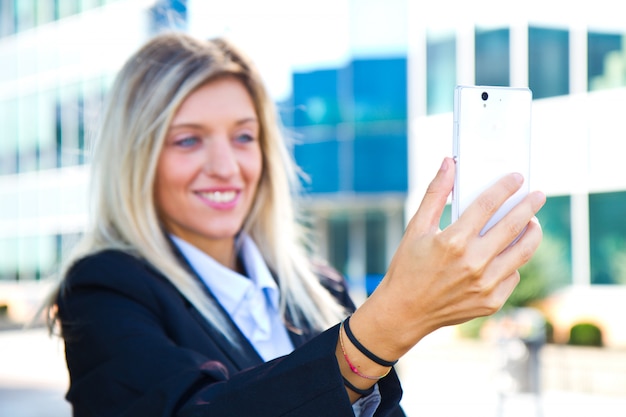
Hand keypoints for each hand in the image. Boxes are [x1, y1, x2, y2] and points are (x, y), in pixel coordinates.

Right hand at [350, 157, 545, 359]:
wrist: (405, 311)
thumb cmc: (408, 267)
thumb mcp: (416, 228)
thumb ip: (435, 194)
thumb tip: (448, 163)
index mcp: (453, 241)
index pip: (488, 205)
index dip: (505, 187)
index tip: (517, 178)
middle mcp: (473, 263)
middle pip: (513, 226)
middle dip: (529, 206)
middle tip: (538, 195)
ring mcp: (485, 284)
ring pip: (523, 252)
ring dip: (532, 233)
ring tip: (533, 223)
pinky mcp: (491, 301)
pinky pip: (513, 275)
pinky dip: (513, 261)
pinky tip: (507, 254)